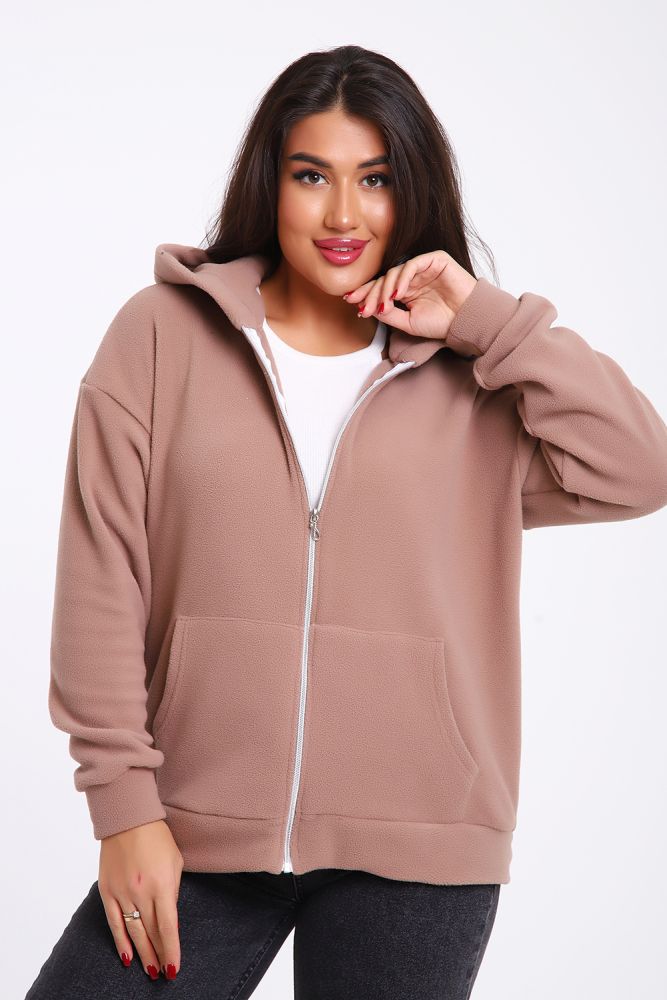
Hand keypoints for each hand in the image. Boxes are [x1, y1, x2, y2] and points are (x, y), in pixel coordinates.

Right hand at [98, 819, 183, 979]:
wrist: (128, 819)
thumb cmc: (157, 837)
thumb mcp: (176, 861)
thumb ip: (173, 891)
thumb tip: (169, 918)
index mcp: (162, 884)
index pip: (168, 927)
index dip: (172, 951)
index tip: (174, 968)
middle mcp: (142, 892)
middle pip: (150, 933)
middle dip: (158, 955)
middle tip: (163, 974)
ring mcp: (122, 892)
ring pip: (133, 932)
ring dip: (142, 953)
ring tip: (149, 969)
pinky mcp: (107, 890)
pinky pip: (113, 922)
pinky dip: (120, 941)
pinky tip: (126, 957)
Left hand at [342, 250, 477, 339]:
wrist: (466, 320)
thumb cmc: (442, 323)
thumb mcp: (408, 323)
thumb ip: (389, 315)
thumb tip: (368, 308)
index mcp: (406, 291)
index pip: (381, 288)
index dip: (366, 294)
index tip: (351, 302)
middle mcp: (412, 278)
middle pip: (384, 279)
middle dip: (371, 293)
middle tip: (363, 306)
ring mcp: (423, 268)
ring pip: (395, 272)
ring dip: (385, 289)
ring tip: (384, 305)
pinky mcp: (435, 260)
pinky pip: (412, 265)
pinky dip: (402, 278)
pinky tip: (398, 294)